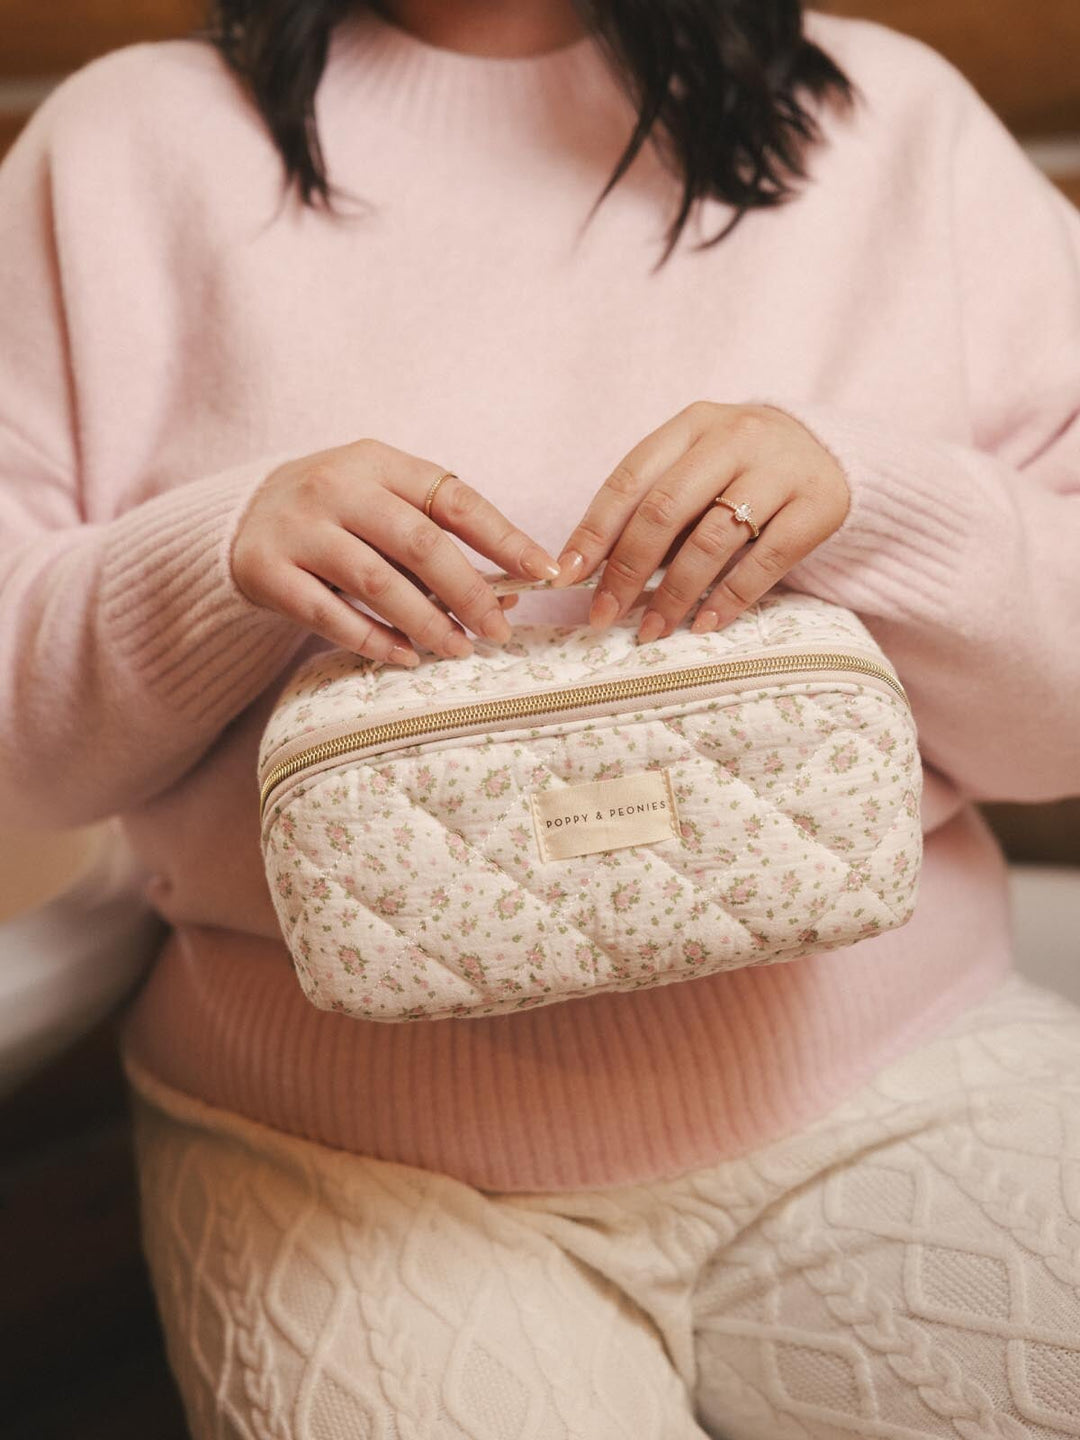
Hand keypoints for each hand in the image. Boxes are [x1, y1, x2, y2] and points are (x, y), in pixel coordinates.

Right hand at [232, 438, 559, 665]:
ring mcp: (298, 528)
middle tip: (498, 631)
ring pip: (377, 582)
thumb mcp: (382, 502)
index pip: (455, 499)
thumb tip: (509, 595)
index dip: (505, 538)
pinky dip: (373, 640)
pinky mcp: (266, 570)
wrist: (241, 516)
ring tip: (459, 650)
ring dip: (427, 623)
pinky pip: (329, 614)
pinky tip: (406, 656)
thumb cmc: (336, 514)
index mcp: (379, 461)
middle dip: (469, 592)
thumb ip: (437, 539)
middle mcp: (336, 487)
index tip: (544, 572)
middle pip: (419, 543)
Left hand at [553, 402, 849, 639]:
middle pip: (666, 509)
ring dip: (675, 593)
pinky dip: (730, 597)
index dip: (595, 530)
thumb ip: (653, 507)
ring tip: (653, 630)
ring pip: (713, 538)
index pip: (631, 478)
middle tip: (604, 615)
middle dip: (627, 570)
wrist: (834, 453)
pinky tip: (705, 624)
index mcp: (693, 425)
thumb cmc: (743, 469)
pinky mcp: (819, 505)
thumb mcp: (697, 467)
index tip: (568, 576)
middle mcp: (735, 438)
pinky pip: (767, 560)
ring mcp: (780, 470)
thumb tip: (593, 571)